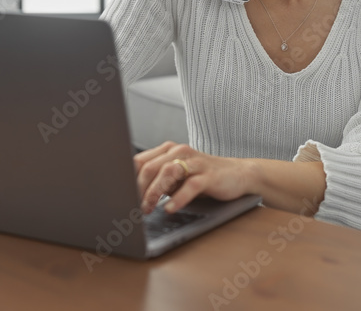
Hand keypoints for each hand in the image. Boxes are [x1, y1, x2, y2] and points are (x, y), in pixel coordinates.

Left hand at [133, 141, 251, 213]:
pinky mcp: (209, 175)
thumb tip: (134, 197)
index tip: (121, 198)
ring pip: (167, 173)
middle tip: (133, 207)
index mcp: (168, 151)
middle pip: (150, 167)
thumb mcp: (177, 178)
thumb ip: (159, 181)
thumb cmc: (204, 177)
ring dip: (154, 193)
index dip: (128, 180)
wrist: (239, 174)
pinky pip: (190, 185)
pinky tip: (170, 208)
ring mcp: (195, 162)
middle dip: (138, 189)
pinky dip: (178, 198)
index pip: (139, 161)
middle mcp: (180, 152)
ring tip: (148, 209)